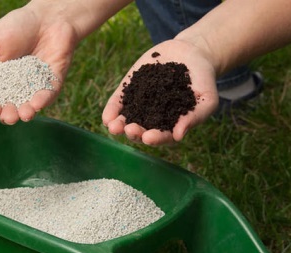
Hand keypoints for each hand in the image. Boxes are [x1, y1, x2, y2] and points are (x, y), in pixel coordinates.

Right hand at [0, 3, 77, 123]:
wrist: (46, 17)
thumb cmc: (15, 27)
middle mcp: (15, 88)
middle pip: (8, 108)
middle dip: (7, 115)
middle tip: (8, 116)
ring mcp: (34, 88)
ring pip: (28, 108)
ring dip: (24, 114)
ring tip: (22, 115)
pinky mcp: (52, 84)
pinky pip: (47, 96)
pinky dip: (42, 101)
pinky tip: (36, 104)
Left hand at [102, 39, 217, 145]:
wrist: (191, 53)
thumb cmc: (202, 81)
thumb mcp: (206, 99)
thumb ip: (194, 117)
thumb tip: (179, 136)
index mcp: (171, 126)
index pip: (162, 136)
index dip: (155, 138)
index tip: (149, 138)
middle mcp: (153, 119)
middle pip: (141, 131)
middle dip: (134, 132)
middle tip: (130, 130)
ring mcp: (139, 105)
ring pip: (126, 120)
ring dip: (119, 126)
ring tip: (113, 127)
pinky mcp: (129, 91)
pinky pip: (118, 103)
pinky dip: (112, 111)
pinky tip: (107, 117)